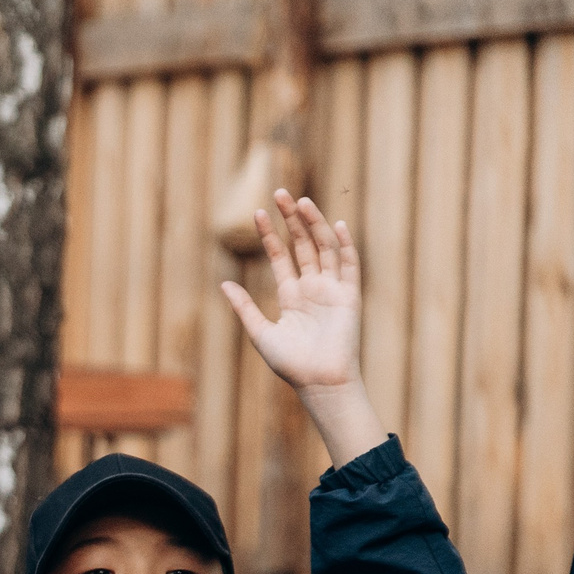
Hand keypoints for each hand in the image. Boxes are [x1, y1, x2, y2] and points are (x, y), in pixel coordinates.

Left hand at [223, 193, 384, 464]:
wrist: (317, 381)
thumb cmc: (289, 364)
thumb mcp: (260, 332)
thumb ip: (244, 307)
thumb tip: (223, 284)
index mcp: (292, 295)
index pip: (281, 256)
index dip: (270, 235)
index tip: (257, 213)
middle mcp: (313, 288)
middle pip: (302, 245)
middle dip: (291, 220)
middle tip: (280, 192)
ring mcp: (332, 289)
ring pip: (324, 248)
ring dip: (314, 224)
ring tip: (301, 202)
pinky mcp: (349, 296)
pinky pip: (349, 266)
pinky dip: (345, 245)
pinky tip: (337, 224)